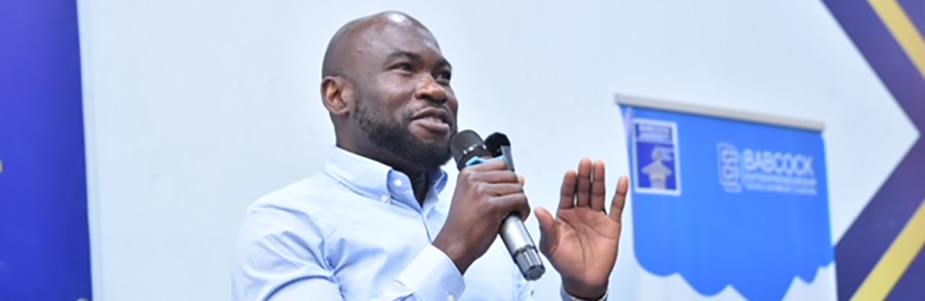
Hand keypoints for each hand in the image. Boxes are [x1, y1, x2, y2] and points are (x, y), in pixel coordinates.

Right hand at [433, 160, 529, 273]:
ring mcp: (482, 192)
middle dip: (515, 191)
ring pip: (518, 188)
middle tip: (510, 205)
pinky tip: (517, 216)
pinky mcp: (492, 206)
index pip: (501, 164)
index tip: (505, 191)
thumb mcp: (470, 196)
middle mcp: (473, 180)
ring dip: (520, 202)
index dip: (508, 179)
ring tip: (512, 212)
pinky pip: (520, 201)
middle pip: (511, 176)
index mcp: (467, 174)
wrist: (454, 245)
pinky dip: (523, 210)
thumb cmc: (462, 225)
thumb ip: (492, 184)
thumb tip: (520, 178)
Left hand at [536, 159, 628, 299]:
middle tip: (585, 163)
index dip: (569, 183)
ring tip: (599, 165)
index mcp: (564, 214)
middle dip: (584, 176)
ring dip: (599, 179)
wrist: (583, 278)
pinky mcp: (612, 224)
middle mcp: (581, 212)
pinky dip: (620, 193)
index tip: (570, 173)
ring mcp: (597, 216)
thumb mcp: (550, 245)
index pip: (567, 193)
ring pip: (598, 194)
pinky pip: (617, 206)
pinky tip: (622, 180)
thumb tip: (539, 210)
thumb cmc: (564, 262)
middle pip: (583, 189)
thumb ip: (546, 227)